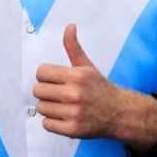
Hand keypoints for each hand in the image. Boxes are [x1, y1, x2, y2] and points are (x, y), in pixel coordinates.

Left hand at [33, 23, 156, 149]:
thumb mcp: (86, 66)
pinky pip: (46, 124)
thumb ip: (73, 47)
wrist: (118, 113)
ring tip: (62, 105)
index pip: (41, 72)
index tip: (54, 79)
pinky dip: (52, 122)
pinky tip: (64, 116)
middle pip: (38, 90)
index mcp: (77, 75)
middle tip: (57, 93)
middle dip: (45, 91)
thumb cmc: (99, 88)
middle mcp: (74, 94)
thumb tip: (69, 26)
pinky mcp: (73, 130)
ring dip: (49, 107)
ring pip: (41, 107)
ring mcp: (74, 113)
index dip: (45, 76)